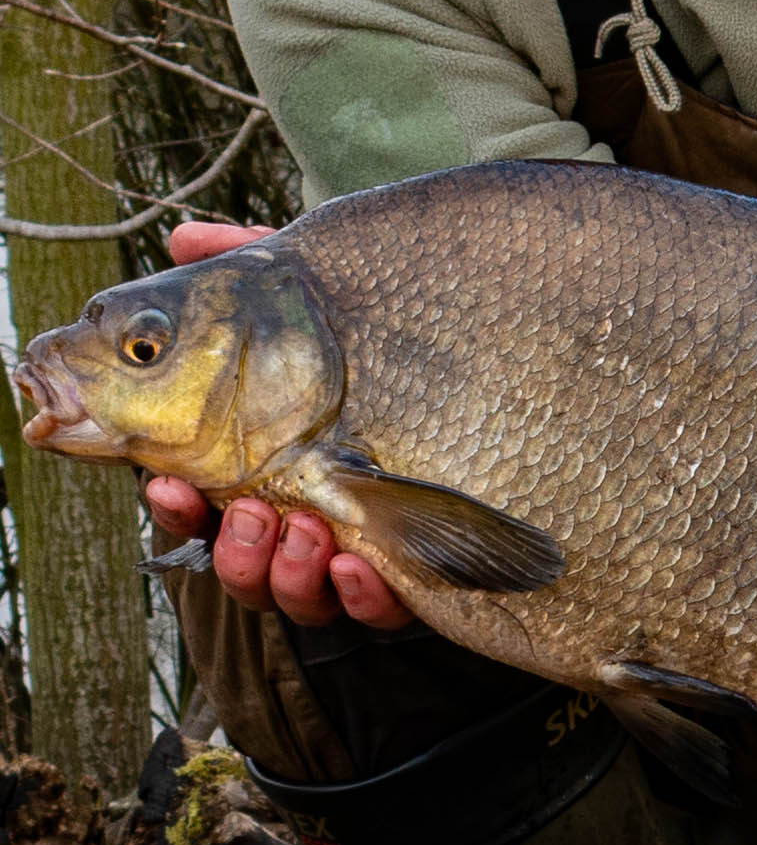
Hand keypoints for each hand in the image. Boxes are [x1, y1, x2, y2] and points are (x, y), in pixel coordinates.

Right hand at [145, 218, 411, 632]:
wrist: (502, 361)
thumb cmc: (394, 328)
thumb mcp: (330, 291)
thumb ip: (259, 260)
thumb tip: (183, 235)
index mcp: (263, 460)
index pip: (198, 496)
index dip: (174, 499)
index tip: (166, 480)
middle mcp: (302, 512)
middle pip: (242, 560)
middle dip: (235, 548)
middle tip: (247, 513)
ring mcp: (356, 550)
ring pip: (296, 595)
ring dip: (288, 573)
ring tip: (305, 531)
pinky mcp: (416, 575)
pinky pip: (379, 609)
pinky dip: (363, 596)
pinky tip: (361, 566)